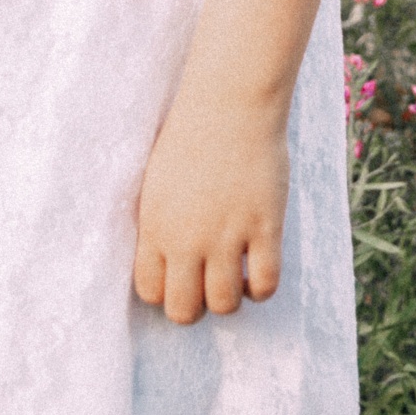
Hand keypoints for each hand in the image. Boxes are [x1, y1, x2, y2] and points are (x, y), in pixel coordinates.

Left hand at [133, 91, 287, 323]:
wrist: (228, 104)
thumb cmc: (190, 137)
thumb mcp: (157, 184)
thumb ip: (160, 226)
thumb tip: (169, 263)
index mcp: (154, 227)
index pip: (150, 291)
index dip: (166, 293)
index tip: (179, 281)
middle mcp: (186, 239)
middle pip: (183, 310)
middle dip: (194, 307)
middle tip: (205, 287)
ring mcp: (226, 236)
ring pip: (225, 305)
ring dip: (229, 299)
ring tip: (233, 277)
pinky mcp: (264, 228)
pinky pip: (265, 284)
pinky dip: (261, 289)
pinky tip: (257, 269)